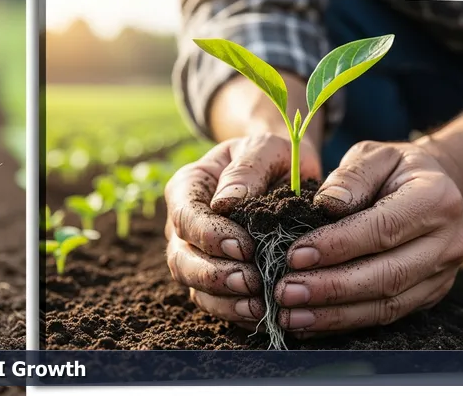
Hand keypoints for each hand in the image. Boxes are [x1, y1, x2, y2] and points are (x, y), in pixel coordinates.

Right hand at [164, 133, 320, 329]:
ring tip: (259, 304)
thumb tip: (226, 204)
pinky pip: (216, 302)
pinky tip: (262, 313)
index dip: (210, 236)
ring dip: (224, 300)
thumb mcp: (264, 148)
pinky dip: (236, 311)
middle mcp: (183, 224)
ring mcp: (195, 253)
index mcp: (188, 187)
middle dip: (214, 275)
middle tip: (250, 281)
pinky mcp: (214, 277)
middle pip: (182, 258)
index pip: (186, 216)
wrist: (281, 171)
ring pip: (194, 286)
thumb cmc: (270, 156)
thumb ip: (246, 170)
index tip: (243, 247)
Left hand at [272, 140, 462, 333]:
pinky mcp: (428, 296)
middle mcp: (446, 242)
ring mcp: (441, 275)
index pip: (383, 229)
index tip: (296, 255)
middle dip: (330, 288)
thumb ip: (352, 175)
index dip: (337, 246)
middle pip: (386, 276)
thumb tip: (327, 205)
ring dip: (333, 315)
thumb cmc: (395, 170)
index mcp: (435, 200)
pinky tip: (309, 323)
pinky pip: (385, 317)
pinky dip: (344, 323)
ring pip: (386, 306)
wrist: (437, 190)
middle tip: (285, 292)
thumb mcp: (374, 155)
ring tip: (290, 315)